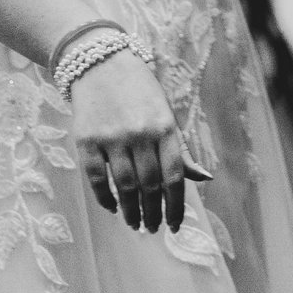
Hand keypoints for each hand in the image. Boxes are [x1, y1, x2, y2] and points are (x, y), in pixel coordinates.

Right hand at [70, 49, 209, 233]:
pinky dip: (105, 198)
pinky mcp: (86, 141)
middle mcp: (141, 134)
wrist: (100, 63)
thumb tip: (205, 178)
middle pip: (150, 185)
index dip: (175, 206)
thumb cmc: (139, 92)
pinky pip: (96, 179)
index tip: (175, 226)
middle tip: (153, 229)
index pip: (175, 176)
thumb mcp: (166, 115)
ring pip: (124, 186)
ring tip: (135, 224)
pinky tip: (113, 208)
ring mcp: (112, 138)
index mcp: (166, 127)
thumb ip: (181, 150)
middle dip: (153, 212)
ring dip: (131, 210)